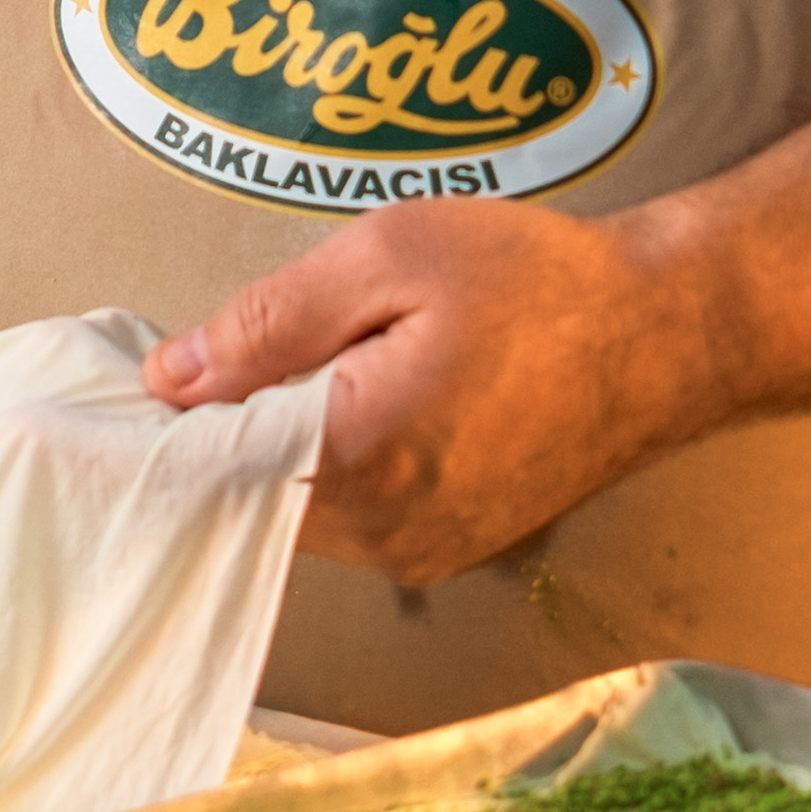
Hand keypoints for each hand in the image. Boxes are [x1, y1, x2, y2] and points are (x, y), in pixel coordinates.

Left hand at [144, 199, 712, 585]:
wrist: (669, 335)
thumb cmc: (538, 280)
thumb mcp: (391, 256)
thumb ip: (269, 322)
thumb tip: (168, 376)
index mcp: (363, 455)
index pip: (212, 467)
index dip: (169, 422)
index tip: (140, 378)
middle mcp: (389, 532)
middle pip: (246, 497)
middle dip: (222, 433)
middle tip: (225, 351)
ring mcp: (422, 555)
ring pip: (293, 515)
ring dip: (278, 452)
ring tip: (309, 366)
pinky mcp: (448, 553)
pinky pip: (349, 522)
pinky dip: (331, 470)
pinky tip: (360, 402)